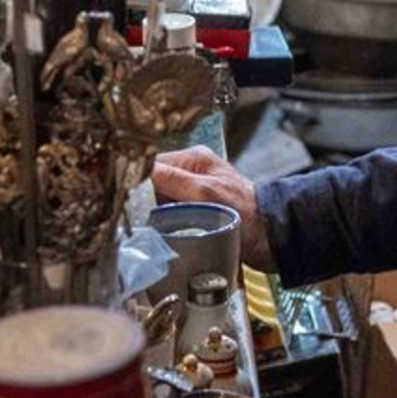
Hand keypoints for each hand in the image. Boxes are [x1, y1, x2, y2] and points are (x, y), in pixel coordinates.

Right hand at [149, 148, 272, 271]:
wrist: (271, 238)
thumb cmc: (248, 213)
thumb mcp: (206, 193)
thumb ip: (172, 180)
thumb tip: (140, 172)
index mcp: (193, 160)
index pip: (152, 164)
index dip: (137, 181)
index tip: (125, 199)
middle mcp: (190, 174)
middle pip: (152, 184)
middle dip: (142, 201)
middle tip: (137, 218)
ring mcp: (192, 195)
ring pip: (158, 202)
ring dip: (152, 216)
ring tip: (149, 228)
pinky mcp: (194, 214)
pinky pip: (168, 217)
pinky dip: (163, 226)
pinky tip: (161, 235)